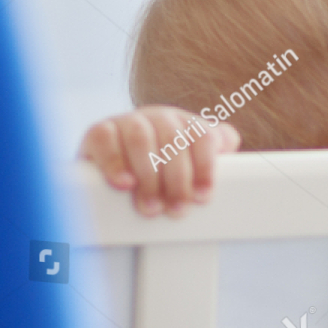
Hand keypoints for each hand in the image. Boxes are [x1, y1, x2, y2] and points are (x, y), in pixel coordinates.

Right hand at [80, 105, 240, 216]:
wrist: (116, 170)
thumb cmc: (163, 172)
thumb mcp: (193, 163)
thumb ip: (215, 151)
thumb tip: (228, 144)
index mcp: (185, 123)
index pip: (202, 136)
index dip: (205, 167)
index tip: (203, 196)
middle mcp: (158, 117)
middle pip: (172, 140)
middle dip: (177, 180)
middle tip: (177, 210)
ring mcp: (127, 121)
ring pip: (141, 138)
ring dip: (148, 176)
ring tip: (151, 206)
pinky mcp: (98, 131)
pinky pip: (105, 139)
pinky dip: (115, 161)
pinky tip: (125, 183)